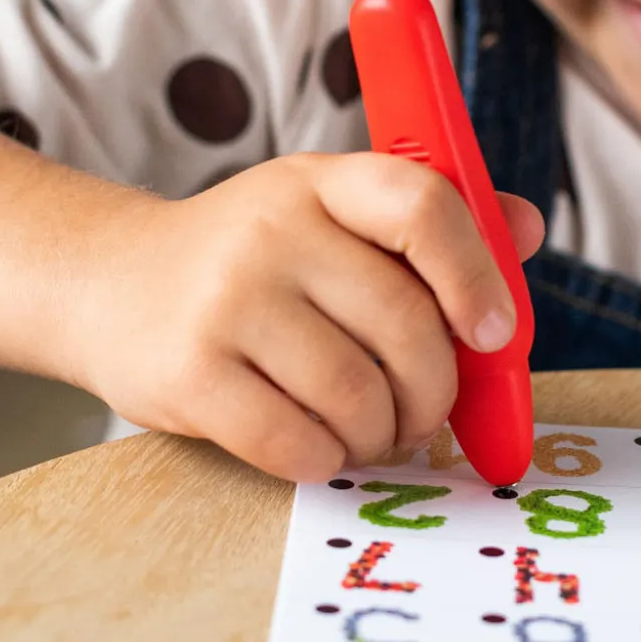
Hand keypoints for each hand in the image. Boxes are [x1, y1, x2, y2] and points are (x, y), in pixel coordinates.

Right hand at [67, 153, 543, 483]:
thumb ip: (432, 222)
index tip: (495, 331)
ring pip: (357, 394)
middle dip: (433, 389)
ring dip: (382, 433)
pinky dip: (327, 461)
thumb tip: (529, 229)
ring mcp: (226, 300)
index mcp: (323, 180)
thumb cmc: (255, 258)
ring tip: (371, 429)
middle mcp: (273, 228)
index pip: (422, 205)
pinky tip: (320, 446)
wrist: (111, 285)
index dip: (476, 274)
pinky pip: (297, 443)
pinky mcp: (187, 374)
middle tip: (424, 412)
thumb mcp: (333, 212)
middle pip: (404, 323)